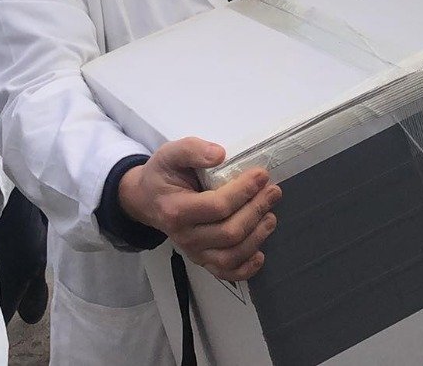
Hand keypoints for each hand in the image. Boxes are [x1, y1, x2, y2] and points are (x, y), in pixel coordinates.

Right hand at [119, 138, 280, 282]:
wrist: (148, 200)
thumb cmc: (162, 176)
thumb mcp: (169, 154)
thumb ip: (191, 150)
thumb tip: (220, 154)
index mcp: (176, 210)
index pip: (217, 206)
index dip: (244, 191)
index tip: (262, 174)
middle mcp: (185, 237)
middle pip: (229, 232)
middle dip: (256, 211)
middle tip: (273, 191)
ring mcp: (194, 252)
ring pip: (231, 256)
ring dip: (257, 237)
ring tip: (271, 216)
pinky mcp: (202, 260)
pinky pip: (225, 273)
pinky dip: (245, 269)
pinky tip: (260, 255)